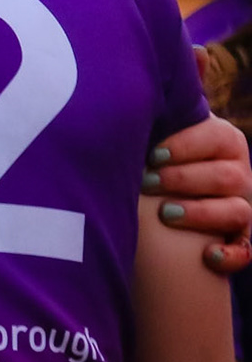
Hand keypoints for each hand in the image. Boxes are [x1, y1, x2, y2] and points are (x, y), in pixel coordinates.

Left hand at [143, 113, 251, 273]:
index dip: (184, 146)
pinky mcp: (238, 237)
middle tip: (147, 182)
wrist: (152, 194)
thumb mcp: (152, 135)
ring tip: (165, 213)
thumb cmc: (148, 154)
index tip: (152, 154)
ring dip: (201, 213)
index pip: (216, 138)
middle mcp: (238, 172)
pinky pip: (244, 249)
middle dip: (184, 179)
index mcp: (223, 140)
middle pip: (226, 176)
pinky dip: (230, 255)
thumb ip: (149, 122)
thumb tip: (122, 105)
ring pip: (237, 210)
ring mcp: (241, 205)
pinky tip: (207, 256)